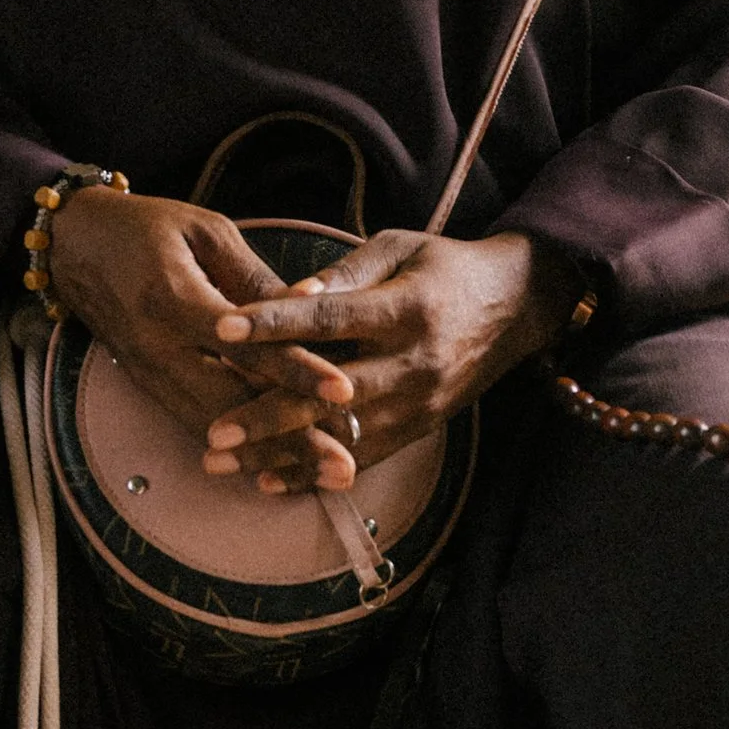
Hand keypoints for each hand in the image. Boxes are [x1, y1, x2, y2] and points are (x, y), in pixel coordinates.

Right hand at [45, 188, 359, 478]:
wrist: (74, 247)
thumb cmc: (145, 228)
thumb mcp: (205, 232)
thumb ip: (255, 277)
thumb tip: (314, 305)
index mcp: (174, 298)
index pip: (245, 345)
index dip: (296, 370)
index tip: (345, 391)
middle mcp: (159, 348)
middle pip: (233, 405)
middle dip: (292, 439)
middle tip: (345, 466)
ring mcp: (150, 375)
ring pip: (216, 428)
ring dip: (274, 457)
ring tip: (328, 475)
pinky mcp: (150, 387)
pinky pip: (199, 424)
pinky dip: (241, 452)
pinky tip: (282, 470)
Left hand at [209, 231, 587, 485]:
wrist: (516, 306)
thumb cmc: (445, 267)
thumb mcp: (399, 248)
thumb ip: (344, 273)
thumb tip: (289, 297)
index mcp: (407, 309)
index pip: (330, 320)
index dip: (275, 324)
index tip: (223, 329)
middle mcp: (413, 364)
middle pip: (330, 397)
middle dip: (266, 416)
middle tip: (212, 432)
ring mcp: (419, 404)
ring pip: (339, 439)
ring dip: (279, 454)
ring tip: (222, 462)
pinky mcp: (420, 429)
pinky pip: (360, 458)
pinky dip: (313, 473)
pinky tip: (267, 480)